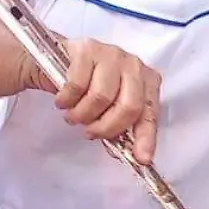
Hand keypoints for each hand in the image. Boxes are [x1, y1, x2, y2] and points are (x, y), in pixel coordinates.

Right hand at [27, 38, 161, 164]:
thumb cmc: (89, 87)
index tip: (141, 159)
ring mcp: (112, 54)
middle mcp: (134, 65)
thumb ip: (123, 128)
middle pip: (128, 106)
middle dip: (106, 127)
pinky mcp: (88, 49)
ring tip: (74, 115)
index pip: (149, 114)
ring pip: (101, 97)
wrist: (58, 61)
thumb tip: (135, 156)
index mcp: (147, 81)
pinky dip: (66, 100)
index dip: (146, 138)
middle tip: (89, 132)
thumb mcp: (109, 108)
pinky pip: (77, 85)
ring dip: (82, 114)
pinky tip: (63, 101)